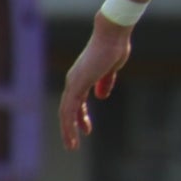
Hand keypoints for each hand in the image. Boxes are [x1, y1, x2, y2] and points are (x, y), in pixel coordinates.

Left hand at [59, 14, 132, 149]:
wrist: (113, 35)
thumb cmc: (115, 47)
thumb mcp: (111, 69)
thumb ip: (105, 82)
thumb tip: (100, 96)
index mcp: (81, 77)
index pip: (76, 102)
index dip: (81, 117)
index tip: (87, 129)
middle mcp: (74, 80)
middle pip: (67, 109)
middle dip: (70, 128)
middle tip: (73, 144)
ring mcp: (74, 82)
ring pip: (66, 112)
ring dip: (68, 130)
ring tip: (72, 146)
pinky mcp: (77, 84)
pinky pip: (70, 109)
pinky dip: (71, 123)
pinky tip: (75, 134)